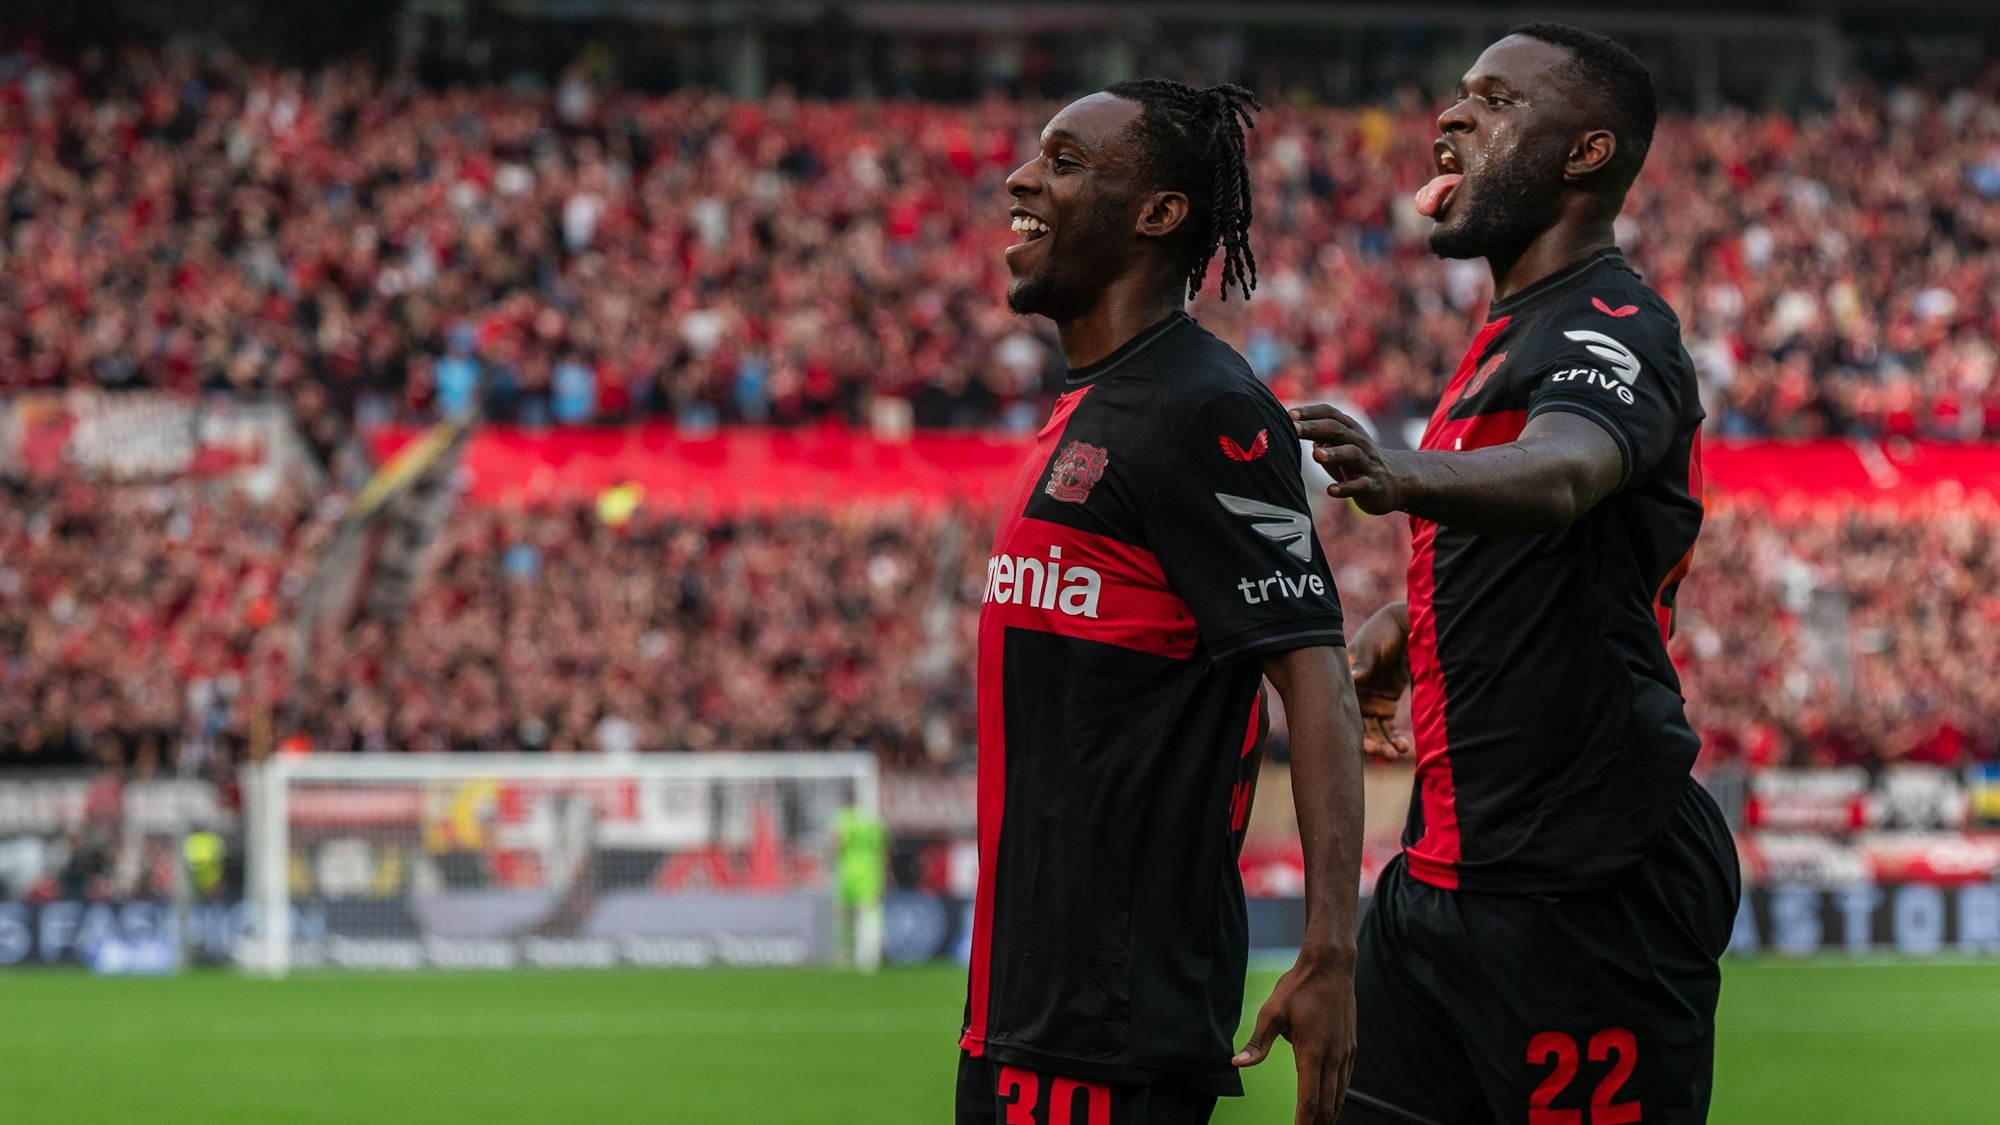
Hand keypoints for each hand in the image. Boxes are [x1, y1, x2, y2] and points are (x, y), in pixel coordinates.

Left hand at [1233, 951, 1357, 1124]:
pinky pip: (1345, 1080)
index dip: (1303, 1122)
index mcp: (1312, 1053)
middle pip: (1328, 1105)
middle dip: (1317, 1124)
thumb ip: (1258, 1043)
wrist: (1332, 966)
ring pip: (1339, 1094)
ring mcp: (1345, 1053)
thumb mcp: (1272, 1012)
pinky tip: (1331, 1101)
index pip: (1310, 1101)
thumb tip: (1238, 1063)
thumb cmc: (1299, 987)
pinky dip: (1338, 1096)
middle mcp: (1333, 1057)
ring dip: (1329, 1114)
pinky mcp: (1350, 1047)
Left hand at [1292, 404, 1406, 515]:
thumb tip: (1295, 428)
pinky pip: (1359, 485)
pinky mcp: (1373, 485)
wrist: (1397, 481)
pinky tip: (1330, 490)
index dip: (1310, 412)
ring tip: (1316, 455)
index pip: (1330, 414)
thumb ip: (1317, 436)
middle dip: (1315, 428)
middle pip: (1337, 430)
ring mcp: (1367, 463)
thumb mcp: (1339, 445)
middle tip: (1293, 429)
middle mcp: (1359, 442)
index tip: (1289, 414)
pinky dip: (1345, 487)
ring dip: (1333, 453)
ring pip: (1351, 454)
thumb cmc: (1357, 463)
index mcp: (1349, 430)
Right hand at [1348, 605, 1411, 760]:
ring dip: (1383, 744)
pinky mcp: (1386, 705)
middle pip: (1357, 725)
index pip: (1343, 710)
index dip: (1351, 730)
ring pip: (1374, 730)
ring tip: (1394, 754)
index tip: (1365, 745)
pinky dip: (1395, 738)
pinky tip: (1404, 747)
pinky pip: (1389, 727)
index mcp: (1345, 682)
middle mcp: (1354, 695)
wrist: (1406, 628)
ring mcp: (1370, 702)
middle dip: (1369, 742)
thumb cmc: (1383, 632)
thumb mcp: (1372, 645)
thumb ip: (1364, 662)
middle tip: (1382, 753)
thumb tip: (1354, 677)